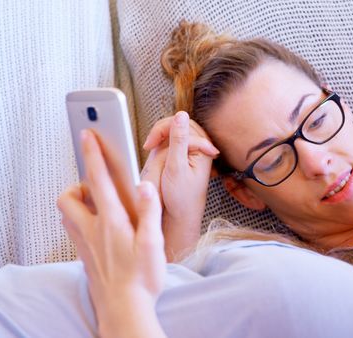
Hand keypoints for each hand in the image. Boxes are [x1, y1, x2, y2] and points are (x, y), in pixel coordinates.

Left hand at [58, 129, 165, 337]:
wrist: (124, 311)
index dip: (93, 154)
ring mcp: (84, 244)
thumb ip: (149, 212)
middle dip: (78, 183)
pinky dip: (82, 220)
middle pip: (68, 197)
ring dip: (78, 202)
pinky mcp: (84, 256)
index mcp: (111, 222)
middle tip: (98, 185)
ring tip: (100, 204)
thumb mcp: (153, 244)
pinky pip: (74, 230)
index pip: (98, 180)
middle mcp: (92, 230)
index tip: (86, 133)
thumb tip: (144, 185)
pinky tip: (100, 228)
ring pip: (67, 214)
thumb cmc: (141, 280)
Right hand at [141, 111, 218, 260]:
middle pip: (179, 125)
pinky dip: (160, 144)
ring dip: (160, 138)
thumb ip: (178, 140)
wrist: (179, 215)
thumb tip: (181, 114)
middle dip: (161, 132)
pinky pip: (169, 141)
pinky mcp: (181, 154)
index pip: (183, 125)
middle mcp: (199, 147)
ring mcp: (190, 150)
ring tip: (150, 149)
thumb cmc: (180, 197)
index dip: (164, 130)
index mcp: (204, 148)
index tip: (149, 144)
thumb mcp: (177, 167)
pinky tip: (153, 153)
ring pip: (172, 132)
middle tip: (148, 145)